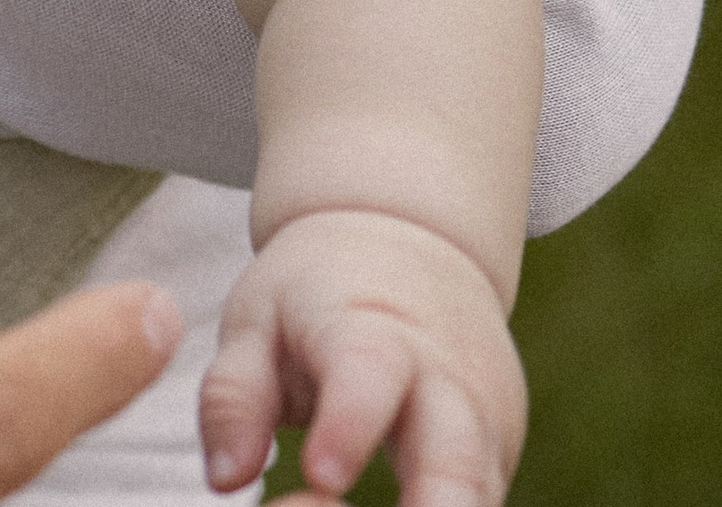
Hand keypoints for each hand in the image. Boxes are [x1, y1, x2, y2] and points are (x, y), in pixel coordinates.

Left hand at [200, 210, 524, 506]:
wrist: (414, 241)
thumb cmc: (317, 292)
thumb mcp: (260, 319)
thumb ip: (236, 396)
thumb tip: (224, 478)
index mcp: (373, 331)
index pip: (369, 376)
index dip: (348, 426)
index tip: (319, 476)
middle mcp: (444, 384)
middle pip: (457, 459)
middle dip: (435, 506)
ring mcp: (483, 429)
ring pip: (481, 497)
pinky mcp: (498, 463)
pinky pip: (482, 506)